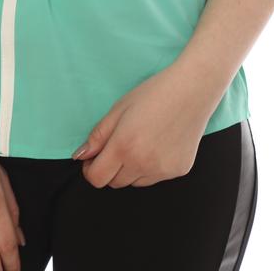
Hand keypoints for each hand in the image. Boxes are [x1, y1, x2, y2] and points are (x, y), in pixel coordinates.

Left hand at [71, 64, 213, 188]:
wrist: (192, 90)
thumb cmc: (154, 93)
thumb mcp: (119, 108)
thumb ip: (98, 135)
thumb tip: (80, 156)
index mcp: (124, 146)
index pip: (97, 178)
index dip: (90, 170)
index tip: (93, 158)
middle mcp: (143, 163)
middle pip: (114, 183)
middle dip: (110, 168)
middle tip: (117, 145)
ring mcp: (162, 170)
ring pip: (134, 182)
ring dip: (130, 169)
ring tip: (140, 141)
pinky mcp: (178, 171)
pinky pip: (154, 178)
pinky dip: (150, 167)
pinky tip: (158, 144)